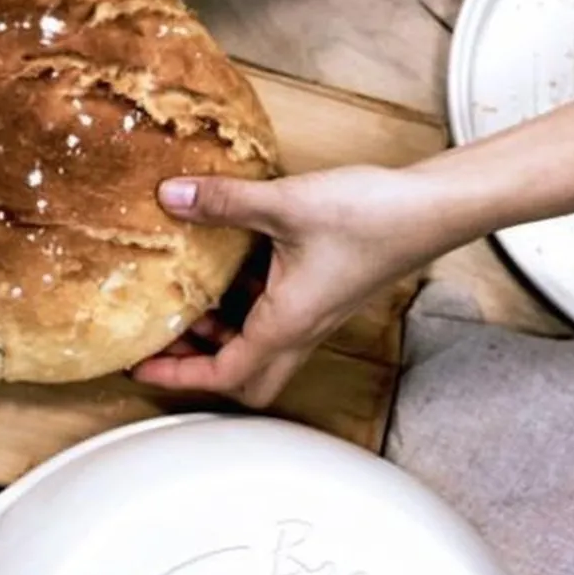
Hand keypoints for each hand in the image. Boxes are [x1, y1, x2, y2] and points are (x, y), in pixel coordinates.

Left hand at [134, 167, 453, 405]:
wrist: (433, 207)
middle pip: (245, 377)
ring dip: (219, 335)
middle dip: (199, 368)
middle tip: (161, 343)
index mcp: (287, 323)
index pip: (225, 374)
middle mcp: (301, 328)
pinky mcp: (323, 291)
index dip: (177, 376)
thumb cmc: (372, 216)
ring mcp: (315, 312)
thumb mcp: (286, 205)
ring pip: (259, 347)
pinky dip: (243, 306)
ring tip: (183, 305)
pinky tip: (229, 268)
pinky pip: (274, 316)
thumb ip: (225, 202)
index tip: (140, 368)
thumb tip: (172, 197)